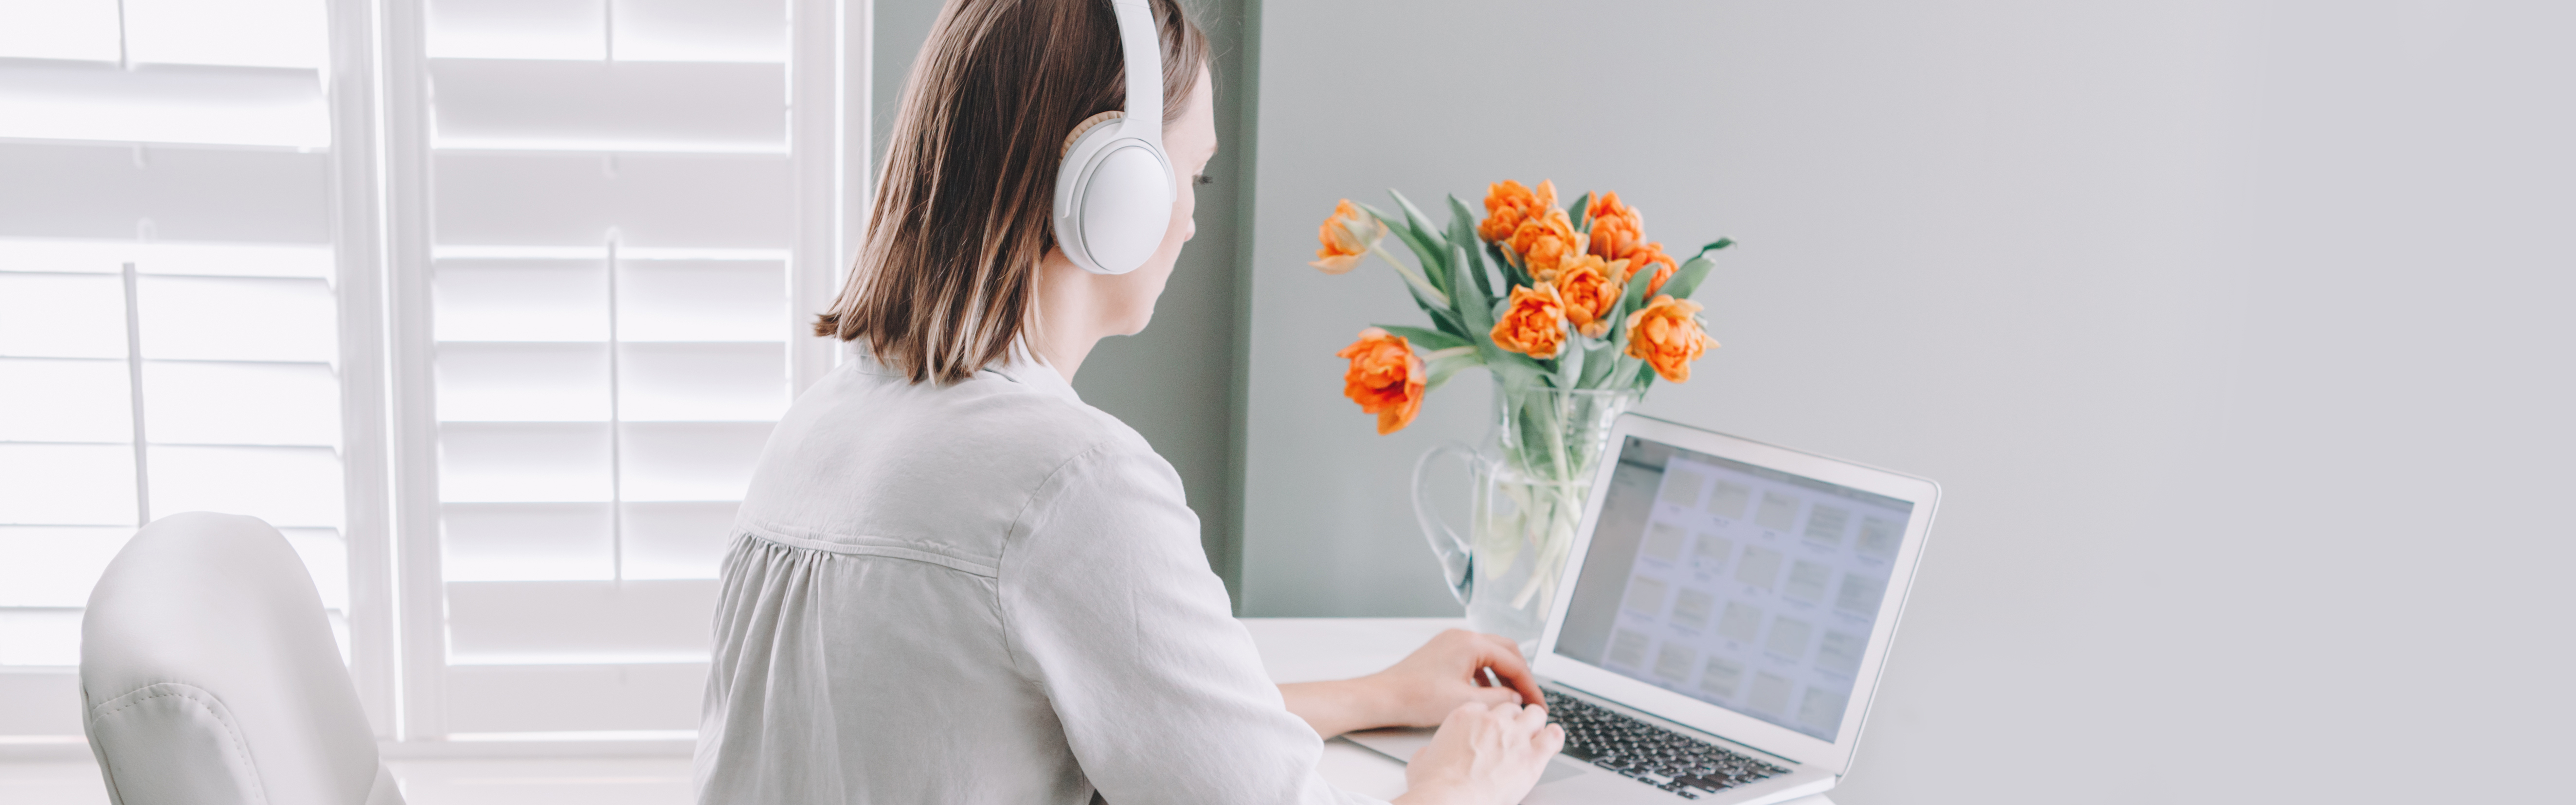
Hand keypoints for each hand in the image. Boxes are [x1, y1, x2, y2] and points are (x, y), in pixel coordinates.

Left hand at [1276, 629, 1544, 737]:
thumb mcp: (1465, 703)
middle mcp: (1462, 637)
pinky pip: (1474, 661)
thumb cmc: (1415, 697)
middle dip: (1521, 677)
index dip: (1531, 685)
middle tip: (1530, 700)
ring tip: (1511, 700)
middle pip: (1506, 652)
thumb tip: (1517, 699)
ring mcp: (1451, 643)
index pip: (1514, 661)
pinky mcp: (1443, 653)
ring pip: (1490, 656)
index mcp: (1471, 643)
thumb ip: (1498, 700)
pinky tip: (1486, 696)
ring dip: (1504, 677)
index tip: (1539, 704)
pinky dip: (1486, 677)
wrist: (1382, 697)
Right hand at [1393, 702, 1563, 804]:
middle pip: (1512, 709)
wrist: (1448, 801)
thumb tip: (1432, 754)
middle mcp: (1492, 721)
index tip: (1493, 729)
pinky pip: (1554, 736)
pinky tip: (1552, 741)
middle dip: (1514, 721)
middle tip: (1514, 734)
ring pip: (1536, 715)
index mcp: (1466, 716)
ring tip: (1535, 735)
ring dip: (1535, 724)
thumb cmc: (1434, 785)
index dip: (1492, 720)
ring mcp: (1514, 737)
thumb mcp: (1422, 759)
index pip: (1487, 707)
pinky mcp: (1532, 757)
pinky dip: (1555, 737)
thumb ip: (1431, 750)